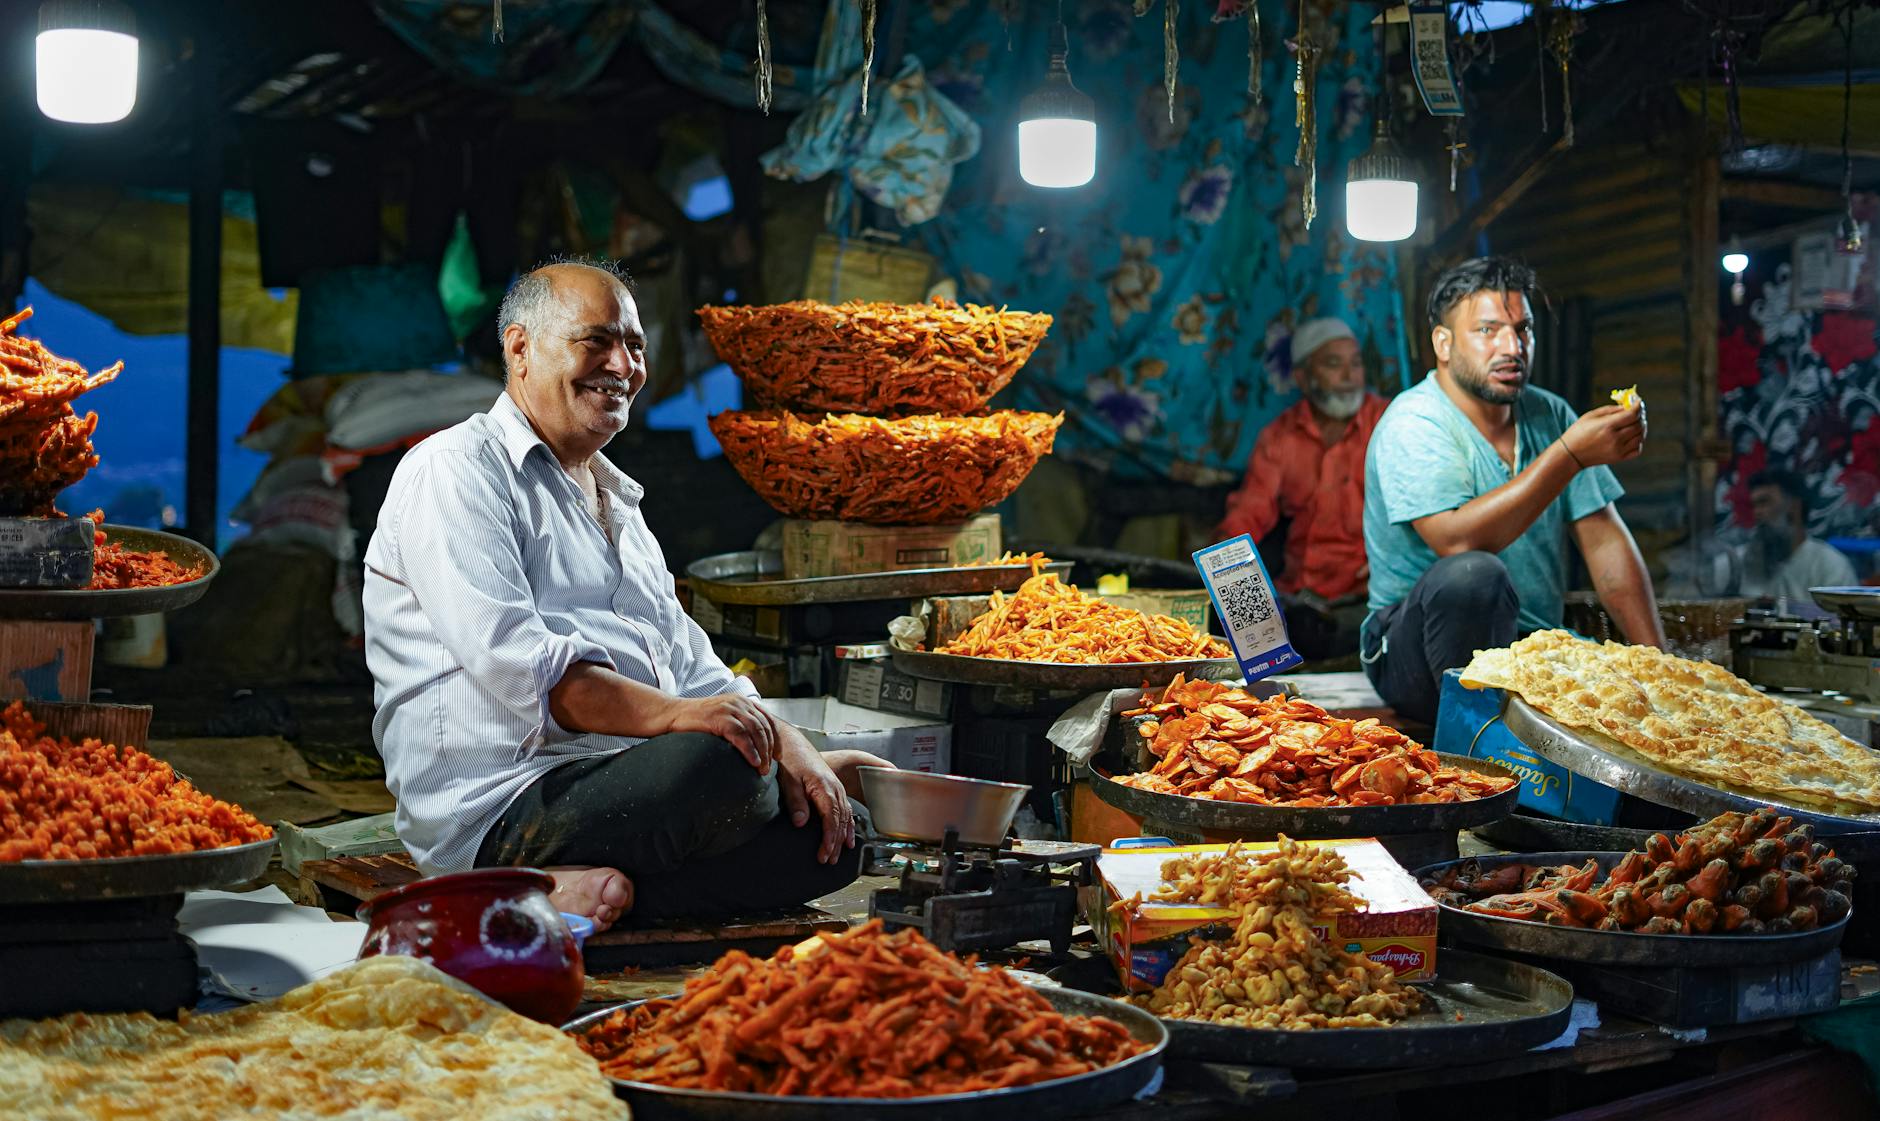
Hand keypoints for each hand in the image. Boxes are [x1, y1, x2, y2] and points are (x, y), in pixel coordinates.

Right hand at [660, 693, 777, 773]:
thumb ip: (738, 724)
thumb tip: (753, 745)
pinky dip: (750, 750)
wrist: (672, 714)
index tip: (777, 755)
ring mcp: (730, 708)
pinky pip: (741, 736)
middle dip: (769, 749)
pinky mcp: (720, 717)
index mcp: (742, 702)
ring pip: (756, 731)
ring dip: (762, 753)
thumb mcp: (722, 717)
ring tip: (762, 769)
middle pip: (764, 727)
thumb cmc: (696, 720)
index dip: (775, 738)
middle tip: (769, 768)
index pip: (767, 720)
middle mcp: (739, 702)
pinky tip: (753, 762)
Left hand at [775, 724, 856, 863]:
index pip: (831, 819)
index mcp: (825, 787)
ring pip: (844, 816)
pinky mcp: (833, 787)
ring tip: (837, 855)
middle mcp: (835, 788)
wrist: (792, 742)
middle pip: (840, 821)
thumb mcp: (789, 781)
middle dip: (835, 843)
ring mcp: (836, 787)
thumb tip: (802, 823)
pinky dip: (847, 825)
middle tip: (828, 861)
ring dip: (841, 836)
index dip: (829, 839)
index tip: (823, 855)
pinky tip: (847, 837)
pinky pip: (845, 809)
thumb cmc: (790, 760)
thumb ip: (796, 802)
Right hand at [1561, 404, 1645, 467]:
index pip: (1633, 414)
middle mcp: (1615, 439)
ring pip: (1640, 437)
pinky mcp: (1618, 458)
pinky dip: (1638, 441)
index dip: (1638, 406)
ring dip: (1641, 428)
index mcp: (1607, 426)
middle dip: (1640, 416)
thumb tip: (1628, 406)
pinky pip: (1637, 449)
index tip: (1638, 402)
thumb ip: (1611, 409)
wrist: (1570, 454)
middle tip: (1637, 412)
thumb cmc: (1578, 432)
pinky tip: (1632, 437)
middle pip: (1638, 425)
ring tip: (1635, 423)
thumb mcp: (1591, 416)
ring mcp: (1618, 450)